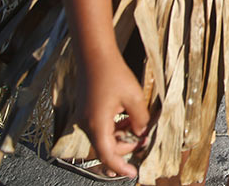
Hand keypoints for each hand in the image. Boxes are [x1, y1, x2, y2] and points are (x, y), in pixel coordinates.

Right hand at [77, 54, 149, 178]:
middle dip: (125, 148)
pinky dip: (114, 127)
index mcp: (97, 124)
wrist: (94, 55)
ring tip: (137, 126)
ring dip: (121, 136)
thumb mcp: (133, 97)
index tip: (133, 173)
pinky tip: (127, 118)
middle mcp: (87, 124)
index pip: (107, 155)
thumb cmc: (113, 73)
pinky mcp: (87, 110)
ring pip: (104, 137)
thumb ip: (140, 119)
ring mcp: (85, 117)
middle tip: (143, 140)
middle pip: (105, 148)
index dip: (120, 167)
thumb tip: (142, 134)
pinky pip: (101, 126)